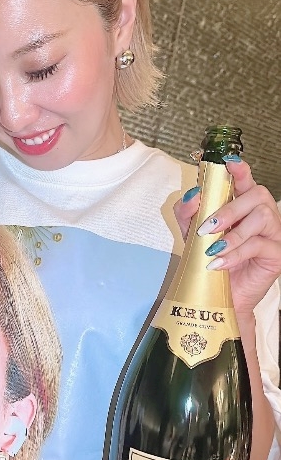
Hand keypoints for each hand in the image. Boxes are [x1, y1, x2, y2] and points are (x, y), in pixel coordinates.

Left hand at [175, 158, 280, 316]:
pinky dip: (236, 253)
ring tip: (213, 249)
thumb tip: (192, 195)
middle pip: (257, 194)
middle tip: (206, 228)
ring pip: (263, 216)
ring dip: (234, 233)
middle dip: (229, 209)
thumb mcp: (191, 233)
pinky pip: (259, 245)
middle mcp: (262, 215)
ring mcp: (272, 234)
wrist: (216, 296)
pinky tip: (219, 263)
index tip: (229, 163)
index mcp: (243, 205)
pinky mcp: (276, 255)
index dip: (241, 169)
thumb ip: (188, 212)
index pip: (246, 180)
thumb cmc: (208, 260)